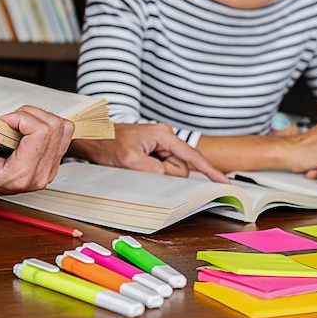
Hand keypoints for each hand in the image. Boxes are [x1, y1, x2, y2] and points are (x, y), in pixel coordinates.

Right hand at [0, 106, 74, 194]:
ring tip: (18, 123)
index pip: (42, 132)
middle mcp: (40, 175)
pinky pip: (63, 134)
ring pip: (63, 129)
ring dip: (41, 117)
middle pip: (55, 127)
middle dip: (31, 115)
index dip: (22, 117)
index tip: (4, 121)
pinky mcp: (52, 163)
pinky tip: (26, 129)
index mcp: (21, 175)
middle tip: (9, 121)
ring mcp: (49, 169)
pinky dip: (45, 124)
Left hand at [68, 123, 228, 182]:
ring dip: (154, 174)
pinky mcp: (153, 151)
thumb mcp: (131, 161)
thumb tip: (172, 177)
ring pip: (169, 171)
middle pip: (180, 168)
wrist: (93, 138)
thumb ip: (156, 171)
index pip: (193, 157)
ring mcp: (160, 144)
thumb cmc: (108, 144)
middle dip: (165, 175)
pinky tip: (137, 166)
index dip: (210, 171)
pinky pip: (161, 169)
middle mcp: (165, 138)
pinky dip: (151, 172)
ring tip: (135, 165)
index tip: (223, 182)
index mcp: (164, 135)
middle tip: (141, 169)